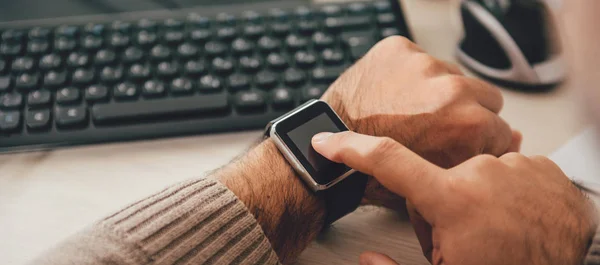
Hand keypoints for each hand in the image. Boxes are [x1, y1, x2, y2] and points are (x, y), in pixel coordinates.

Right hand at [312, 132, 596, 264]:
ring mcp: (518, 166)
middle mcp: (484, 173)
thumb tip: (365, 258)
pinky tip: (514, 218)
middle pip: (438, 178)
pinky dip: (505, 192)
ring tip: (493, 231)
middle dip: (440, 204)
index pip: (387, 160)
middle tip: (458, 237)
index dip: (350, 148)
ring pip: (475, 175)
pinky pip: (508, 172)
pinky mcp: (544, 166)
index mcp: (452, 200)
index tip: (326, 139)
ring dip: (476, 199)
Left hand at [321, 36, 519, 207]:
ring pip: (453, 76)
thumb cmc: (378, 177)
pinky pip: (420, 60)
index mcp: (471, 124)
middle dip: (467, 115)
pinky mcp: (397, 49)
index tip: (461, 146)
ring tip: (411, 113)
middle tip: (437, 130)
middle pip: (485, 98)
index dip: (481, 143)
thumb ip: (482, 161)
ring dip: (439, 92)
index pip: (502, 129)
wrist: (327, 155)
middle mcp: (453, 88)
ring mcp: (423, 64)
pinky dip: (410, 77)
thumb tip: (518, 139)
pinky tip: (393, 98)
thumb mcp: (439, 182)